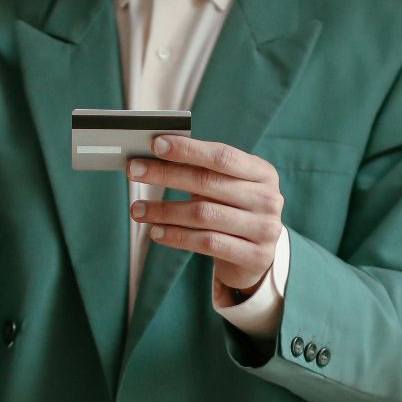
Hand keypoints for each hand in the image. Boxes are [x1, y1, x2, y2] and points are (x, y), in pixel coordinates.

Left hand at [128, 134, 282, 295]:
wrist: (258, 256)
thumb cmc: (234, 211)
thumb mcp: (227, 187)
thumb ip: (202, 171)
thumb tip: (156, 156)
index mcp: (262, 172)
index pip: (222, 156)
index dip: (188, 149)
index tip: (156, 144)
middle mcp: (268, 198)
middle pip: (208, 183)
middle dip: (165, 175)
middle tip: (133, 172)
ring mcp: (264, 229)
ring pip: (203, 215)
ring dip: (164, 210)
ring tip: (137, 210)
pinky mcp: (254, 256)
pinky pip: (206, 243)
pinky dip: (176, 237)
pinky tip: (156, 232)